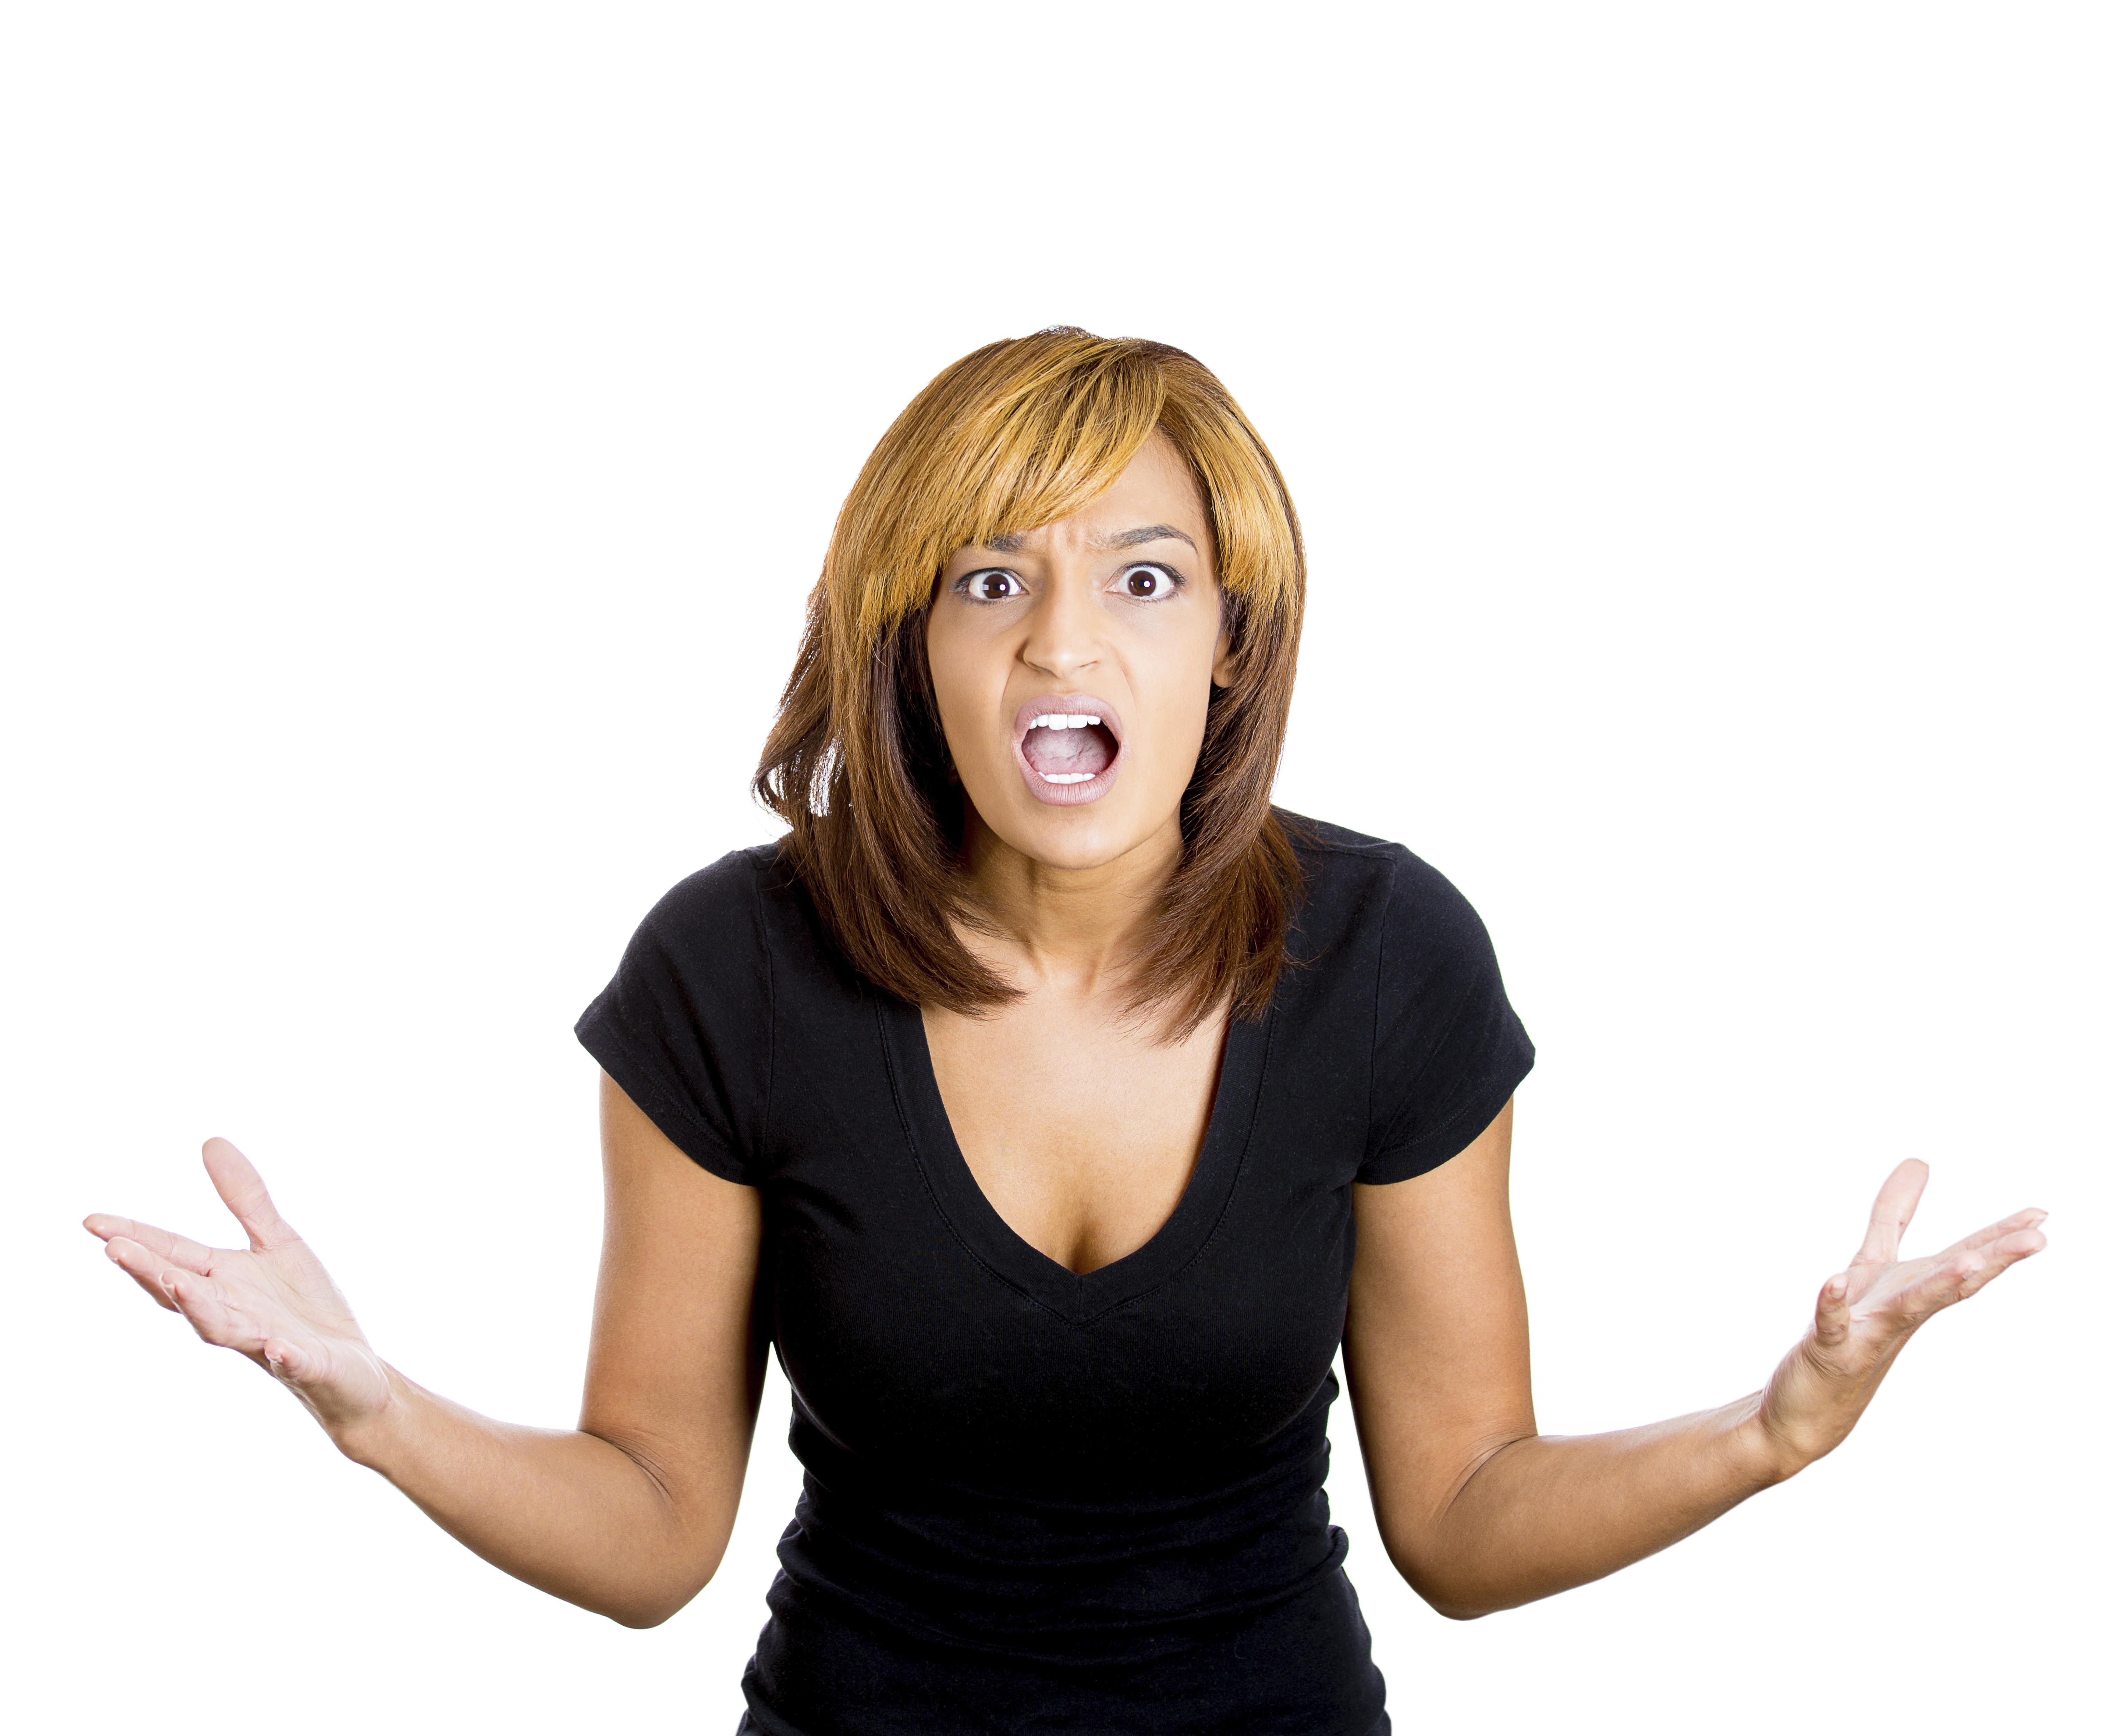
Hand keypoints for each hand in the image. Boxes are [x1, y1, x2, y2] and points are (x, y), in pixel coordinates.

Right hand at [85, 1138, 393, 1437]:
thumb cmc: (304, 1307)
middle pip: (184, 1292)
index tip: (92, 1221)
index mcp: (223, 1283)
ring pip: (224, 1329)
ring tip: (179, 1285)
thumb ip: (245, 1199)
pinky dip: (284, 1355)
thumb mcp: (277, 1242)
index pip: (171, 1257)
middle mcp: (233, 1313)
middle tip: (115, 1249)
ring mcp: (265, 1342)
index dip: (134, 1240)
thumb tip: (210, 1141)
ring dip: (200, 1310)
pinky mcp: (304, 1364)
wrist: (349, 1368)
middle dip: (150, 1272)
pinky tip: (281, 1348)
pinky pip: (291, 1362)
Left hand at [1753, 1159, 2046, 1478]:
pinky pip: (1832, 1323)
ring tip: (1969, 1262)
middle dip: (1992, 1258)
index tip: (2040, 1214)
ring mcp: (1867, 1334)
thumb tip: (1919, 1162)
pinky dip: (1833, 1302)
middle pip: (1951, 1282)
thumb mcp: (1871, 1265)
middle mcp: (1900, 1313)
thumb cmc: (1849, 1332)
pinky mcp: (1828, 1350)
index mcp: (1913, 1291)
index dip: (1999, 1236)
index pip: (1964, 1260)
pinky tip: (1834, 1281)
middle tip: (2038, 1236)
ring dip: (1937, 1285)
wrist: (1807, 1411)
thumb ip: (1893, 1215)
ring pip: (1907, 1307)